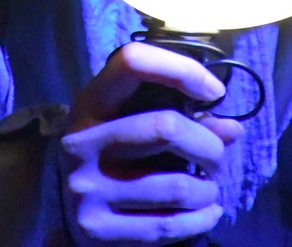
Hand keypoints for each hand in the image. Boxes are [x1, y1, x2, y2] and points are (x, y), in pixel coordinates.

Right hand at [59, 42, 243, 243]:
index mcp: (90, 102)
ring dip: (208, 189)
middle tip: (215, 156)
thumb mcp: (130, 121)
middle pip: (166, 127)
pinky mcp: (98, 228)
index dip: (182, 69)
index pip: (133, 62)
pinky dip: (201, 219)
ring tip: (209, 188)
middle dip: (209, 144)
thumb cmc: (109, 152)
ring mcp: (87, 189)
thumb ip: (179, 116)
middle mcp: (82, 143)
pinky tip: (207, 212)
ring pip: (178, 185)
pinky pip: (168, 226)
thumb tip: (232, 129)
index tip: (213, 91)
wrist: (59, 205)